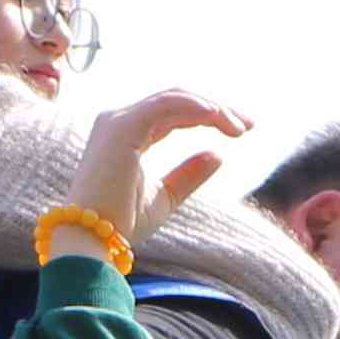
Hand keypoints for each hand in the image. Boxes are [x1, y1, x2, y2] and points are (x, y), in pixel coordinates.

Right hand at [62, 86, 249, 257]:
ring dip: (212, 107)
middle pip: (178, 101)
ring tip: (239, 127)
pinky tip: (218, 116)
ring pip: (175, 98)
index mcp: (127, 135)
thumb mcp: (165, 197)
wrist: (91, 240)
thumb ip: (188, 175)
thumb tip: (218, 155)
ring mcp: (119, 120)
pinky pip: (166, 104)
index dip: (209, 116)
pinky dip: (195, 106)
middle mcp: (120, 121)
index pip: (175, 114)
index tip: (241, 130)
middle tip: (248, 125)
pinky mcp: (123, 125)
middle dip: (217, 108)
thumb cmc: (120, 224)